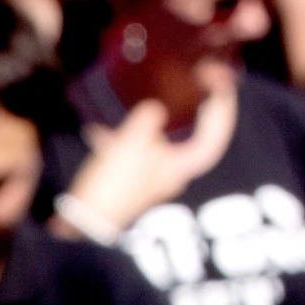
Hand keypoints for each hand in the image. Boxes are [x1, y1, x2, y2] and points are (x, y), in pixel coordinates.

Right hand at [63, 97, 226, 237]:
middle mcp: (175, 173)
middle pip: (194, 133)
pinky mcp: (130, 183)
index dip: (222, 102)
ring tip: (139, 102)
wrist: (82, 225)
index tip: (219, 80)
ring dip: (151, 121)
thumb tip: (155, 109)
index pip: (217, 131)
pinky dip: (124, 138)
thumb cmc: (113, 185)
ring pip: (161, 141)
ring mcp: (153, 179)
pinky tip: (102, 130)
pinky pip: (134, 152)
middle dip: (193, 105)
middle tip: (194, 81)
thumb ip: (149, 118)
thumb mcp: (131, 144)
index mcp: (185, 165)